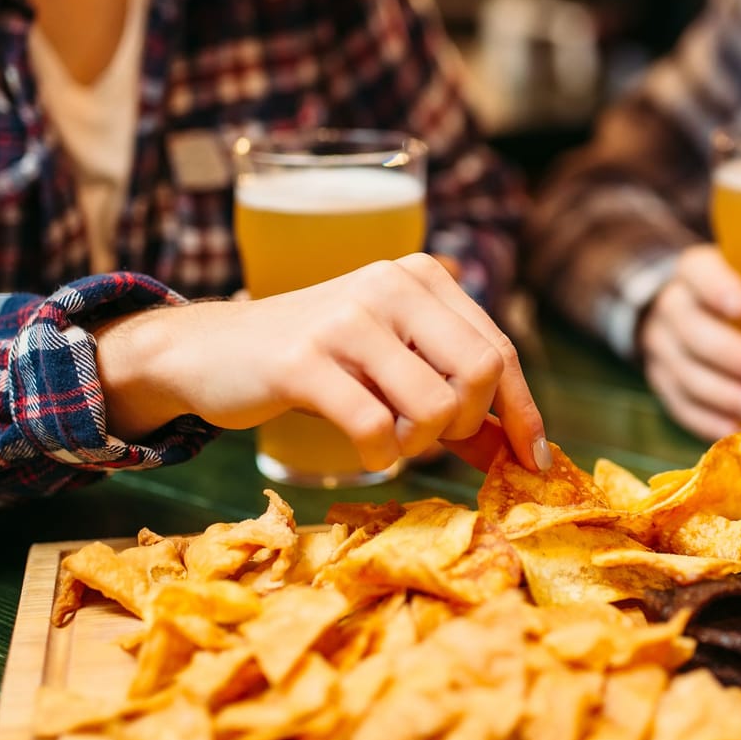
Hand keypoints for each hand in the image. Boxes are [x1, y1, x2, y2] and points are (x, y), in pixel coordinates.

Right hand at [95, 254, 549, 472]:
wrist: (207, 351)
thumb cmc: (315, 362)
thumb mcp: (392, 365)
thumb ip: (456, 399)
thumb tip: (523, 452)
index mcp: (421, 276)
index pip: (499, 349)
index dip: (522, 412)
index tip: (533, 462)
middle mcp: (389, 284)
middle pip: (480, 372)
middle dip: (466, 425)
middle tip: (428, 439)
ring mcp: (346, 318)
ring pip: (434, 404)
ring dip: (418, 444)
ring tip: (388, 439)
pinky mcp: (303, 360)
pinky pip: (374, 427)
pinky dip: (379, 454)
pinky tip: (365, 447)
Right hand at [638, 244, 740, 439]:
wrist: (681, 309)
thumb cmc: (739, 292)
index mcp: (697, 272)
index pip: (698, 271)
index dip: (717, 287)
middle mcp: (673, 307)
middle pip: (690, 329)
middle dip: (729, 353)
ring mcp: (663, 349)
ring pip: (684, 373)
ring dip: (723, 394)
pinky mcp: (664, 385)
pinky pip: (682, 408)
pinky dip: (713, 423)